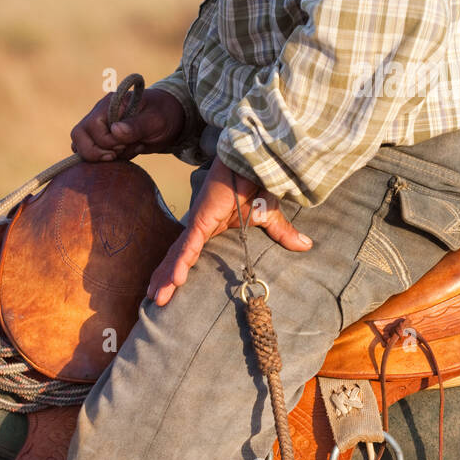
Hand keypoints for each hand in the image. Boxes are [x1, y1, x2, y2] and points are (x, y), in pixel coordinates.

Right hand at [71, 88, 185, 162]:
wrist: (171, 120)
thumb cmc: (165, 114)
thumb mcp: (156, 120)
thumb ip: (136, 126)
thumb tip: (114, 131)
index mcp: (110, 104)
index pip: (91, 127)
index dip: (106, 142)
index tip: (125, 144)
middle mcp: (100, 114)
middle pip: (78, 137)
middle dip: (98, 152)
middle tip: (120, 152)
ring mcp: (99, 128)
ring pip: (81, 147)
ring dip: (102, 157)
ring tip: (124, 151)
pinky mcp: (103, 141)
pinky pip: (92, 155)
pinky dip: (105, 161)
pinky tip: (123, 154)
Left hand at [146, 157, 312, 306]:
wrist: (256, 160)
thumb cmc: (259, 180)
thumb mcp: (270, 216)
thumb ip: (283, 234)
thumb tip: (306, 245)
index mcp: (211, 228)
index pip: (189, 253)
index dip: (177, 269)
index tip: (168, 288)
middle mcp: (200, 227)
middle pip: (178, 257)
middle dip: (164, 278)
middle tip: (153, 299)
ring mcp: (199, 223)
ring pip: (178, 255)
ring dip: (167, 276)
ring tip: (155, 296)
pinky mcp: (202, 219)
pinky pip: (190, 245)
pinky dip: (181, 263)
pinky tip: (173, 280)